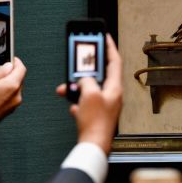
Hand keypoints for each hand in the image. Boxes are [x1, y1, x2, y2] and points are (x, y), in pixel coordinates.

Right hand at [0, 57, 26, 122]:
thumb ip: (0, 71)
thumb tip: (8, 66)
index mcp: (13, 85)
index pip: (21, 69)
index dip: (16, 62)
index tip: (11, 58)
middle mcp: (17, 95)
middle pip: (19, 79)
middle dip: (10, 73)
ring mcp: (14, 104)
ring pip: (14, 89)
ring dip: (7, 83)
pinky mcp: (10, 110)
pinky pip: (11, 97)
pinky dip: (6, 92)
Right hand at [57, 34, 122, 154]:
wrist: (93, 146)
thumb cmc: (95, 123)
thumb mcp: (89, 94)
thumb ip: (86, 81)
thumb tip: (83, 80)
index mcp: (115, 88)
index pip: (115, 61)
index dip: (109, 47)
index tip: (104, 36)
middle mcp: (112, 95)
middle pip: (99, 75)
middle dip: (85, 70)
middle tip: (78, 63)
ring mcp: (105, 105)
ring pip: (89, 89)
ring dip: (76, 88)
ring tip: (66, 89)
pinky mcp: (97, 115)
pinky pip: (85, 103)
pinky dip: (77, 102)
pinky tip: (74, 107)